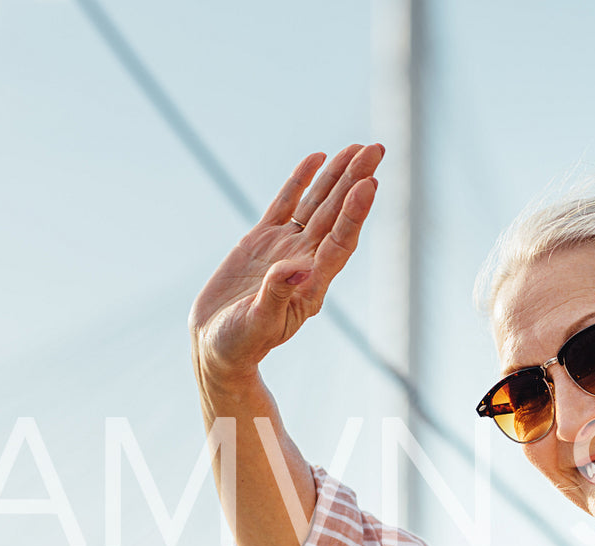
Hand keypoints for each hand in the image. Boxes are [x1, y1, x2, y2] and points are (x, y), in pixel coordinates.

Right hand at [190, 144, 383, 385]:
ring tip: (357, 148)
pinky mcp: (262, 241)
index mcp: (311, 284)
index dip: (356, 213)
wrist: (218, 346)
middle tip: (376, 148)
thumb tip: (300, 268)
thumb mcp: (257, 323)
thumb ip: (277, 296)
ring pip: (317, 204)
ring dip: (337, 176)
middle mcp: (305, 262)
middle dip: (356, 180)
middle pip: (336, 214)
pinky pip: (285, 203)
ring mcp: (285, 248)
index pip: (340, 241)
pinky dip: (301, 181)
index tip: (370, 183)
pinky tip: (317, 159)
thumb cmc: (239, 345)